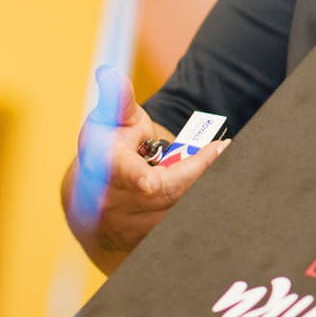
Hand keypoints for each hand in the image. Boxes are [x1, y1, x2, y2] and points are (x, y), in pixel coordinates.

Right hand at [62, 68, 228, 273]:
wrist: (92, 195)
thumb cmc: (107, 147)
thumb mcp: (111, 119)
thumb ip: (117, 99)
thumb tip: (108, 73)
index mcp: (104, 167)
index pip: (123, 174)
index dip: (137, 178)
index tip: (150, 183)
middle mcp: (112, 201)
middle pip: (170, 191)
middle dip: (199, 169)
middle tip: (223, 148)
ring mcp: (128, 227)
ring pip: (179, 208)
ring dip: (200, 185)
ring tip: (210, 162)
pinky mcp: (143, 242)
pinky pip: (181, 223)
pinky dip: (193, 201)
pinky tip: (199, 184)